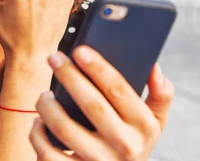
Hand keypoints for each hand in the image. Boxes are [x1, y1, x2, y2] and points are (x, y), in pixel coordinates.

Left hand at [29, 46, 174, 160]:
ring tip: (44, 95)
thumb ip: (160, 95)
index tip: (79, 50)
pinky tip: (39, 123)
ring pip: (65, 128)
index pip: (119, 89)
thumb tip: (154, 67)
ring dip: (48, 106)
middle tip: (54, 58)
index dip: (98, 67)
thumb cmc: (133, 144)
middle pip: (91, 104)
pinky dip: (38, 135)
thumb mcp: (155, 124)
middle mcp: (125, 146)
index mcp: (144, 126)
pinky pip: (49, 154)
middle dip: (69, 76)